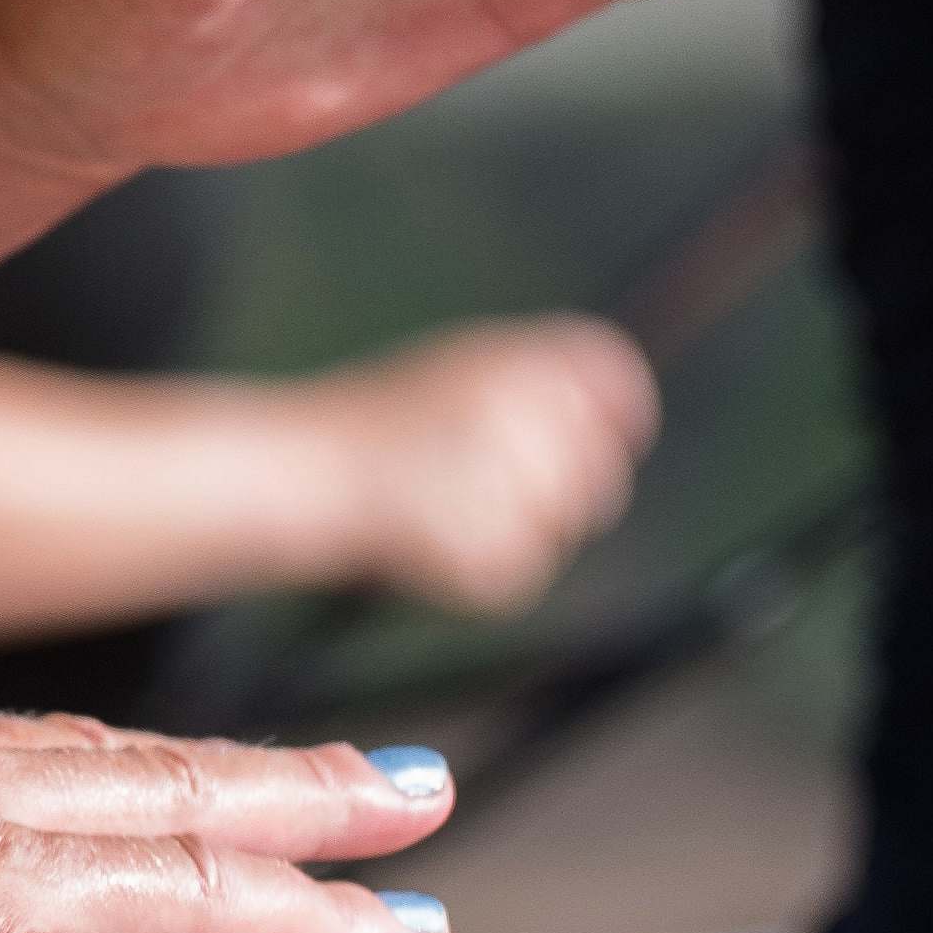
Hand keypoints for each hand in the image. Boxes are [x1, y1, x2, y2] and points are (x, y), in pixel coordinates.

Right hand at [306, 313, 664, 612]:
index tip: (618, 437)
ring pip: (563, 527)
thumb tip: (622, 411)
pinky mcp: (496, 553)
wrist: (307, 470)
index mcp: (519, 362)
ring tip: (452, 505)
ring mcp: (511, 487)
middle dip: (570, 489)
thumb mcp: (463, 371)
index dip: (624, 412)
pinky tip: (437, 540)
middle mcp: (524, 417)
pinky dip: (487, 568)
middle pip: (601, 470)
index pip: (613, 379)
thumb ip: (541, 378)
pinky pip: (524, 570)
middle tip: (507, 487)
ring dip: (524, 528)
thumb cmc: (380, 423)